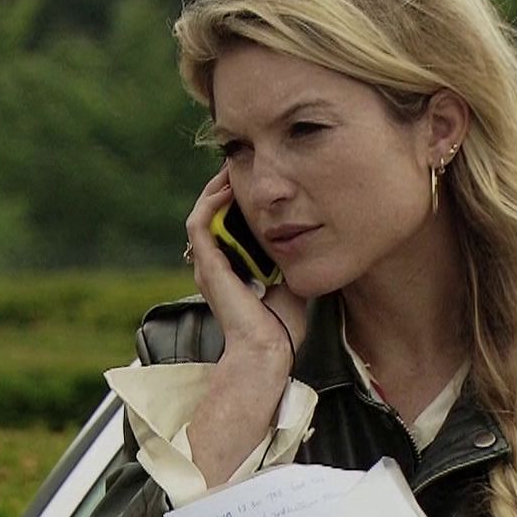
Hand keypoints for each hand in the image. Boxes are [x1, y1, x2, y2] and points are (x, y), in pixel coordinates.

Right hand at [182, 164, 310, 488]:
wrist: (269, 351)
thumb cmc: (284, 325)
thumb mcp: (292, 278)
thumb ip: (293, 258)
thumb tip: (316, 235)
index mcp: (231, 268)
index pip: (227, 223)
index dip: (236, 198)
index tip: (257, 179)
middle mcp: (213, 264)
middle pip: (211, 213)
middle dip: (225, 187)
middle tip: (243, 165)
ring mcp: (207, 265)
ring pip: (201, 213)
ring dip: (215, 189)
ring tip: (233, 168)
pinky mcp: (208, 266)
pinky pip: (200, 224)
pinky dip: (210, 203)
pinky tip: (227, 187)